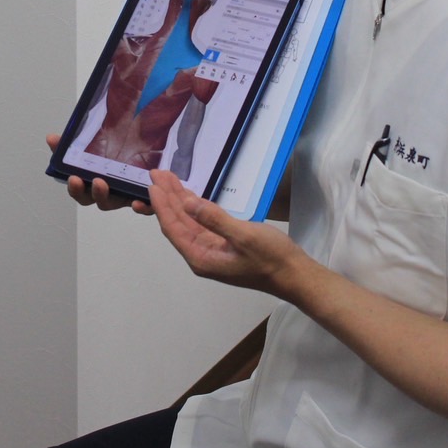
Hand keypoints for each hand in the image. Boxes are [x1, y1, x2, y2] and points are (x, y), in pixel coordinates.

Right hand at [48, 134, 154, 214]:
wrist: (148, 153)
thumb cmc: (117, 153)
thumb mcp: (94, 145)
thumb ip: (73, 144)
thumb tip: (52, 138)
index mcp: (92, 182)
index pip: (79, 190)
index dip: (75, 188)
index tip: (73, 178)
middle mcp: (107, 191)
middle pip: (94, 199)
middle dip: (90, 193)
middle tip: (93, 181)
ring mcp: (124, 195)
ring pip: (113, 202)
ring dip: (105, 195)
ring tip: (102, 183)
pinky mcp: (144, 197)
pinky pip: (144, 207)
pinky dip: (141, 207)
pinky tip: (137, 202)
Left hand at [147, 171, 307, 294]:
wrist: (294, 274)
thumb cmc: (271, 258)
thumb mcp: (244, 236)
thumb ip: (214, 219)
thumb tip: (187, 203)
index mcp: (201, 258)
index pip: (173, 228)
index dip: (162, 205)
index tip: (153, 184)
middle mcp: (201, 255)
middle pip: (177, 223)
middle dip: (166, 198)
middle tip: (156, 174)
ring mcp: (211, 250)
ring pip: (188, 221)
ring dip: (177, 200)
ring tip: (167, 178)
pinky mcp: (222, 244)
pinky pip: (201, 223)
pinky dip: (193, 207)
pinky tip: (187, 194)